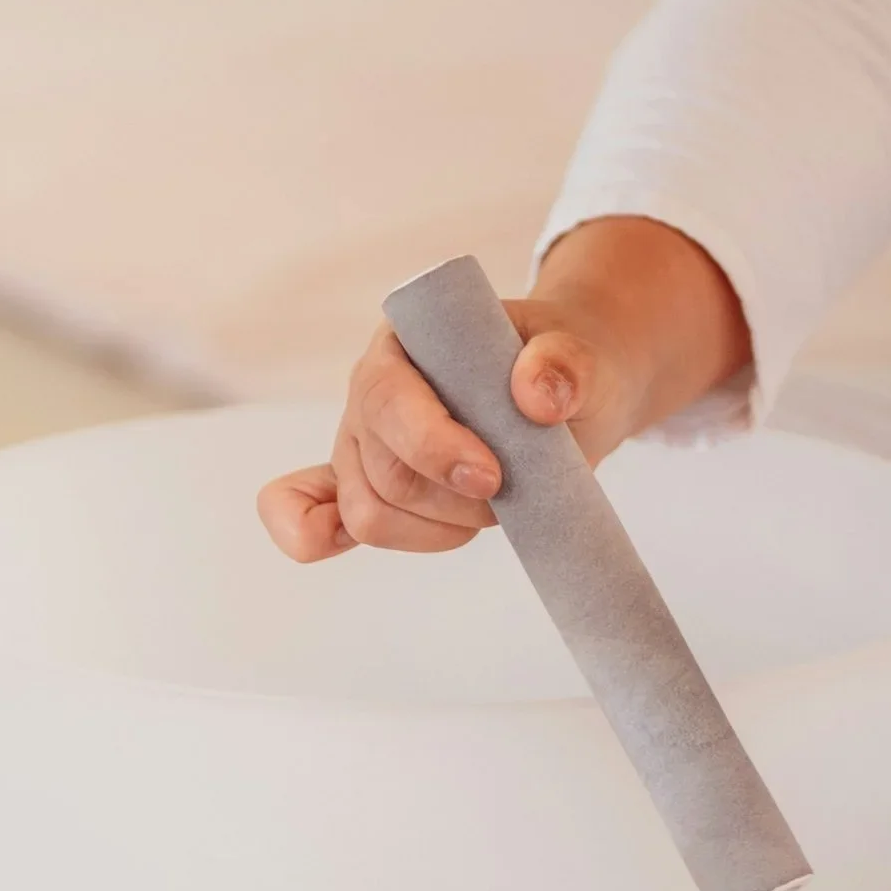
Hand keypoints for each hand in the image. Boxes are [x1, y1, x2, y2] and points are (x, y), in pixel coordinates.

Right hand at [256, 217, 749, 561]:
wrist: (562, 388)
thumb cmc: (561, 366)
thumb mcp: (580, 353)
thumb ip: (563, 363)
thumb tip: (537, 394)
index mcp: (405, 345)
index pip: (388, 401)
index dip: (433, 448)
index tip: (494, 477)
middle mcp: (369, 395)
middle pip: (382, 474)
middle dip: (451, 501)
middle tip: (513, 490)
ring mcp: (361, 447)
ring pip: (368, 513)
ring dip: (436, 529)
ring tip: (491, 508)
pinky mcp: (368, 490)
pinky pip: (316, 518)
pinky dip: (309, 535)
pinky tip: (321, 545)